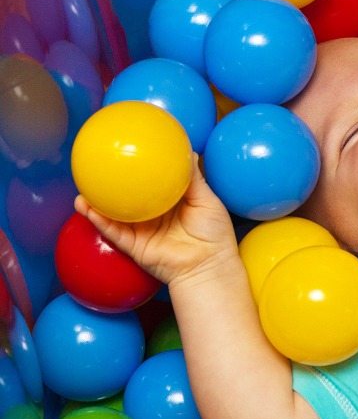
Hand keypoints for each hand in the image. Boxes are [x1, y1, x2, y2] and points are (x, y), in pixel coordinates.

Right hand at [74, 154, 239, 287]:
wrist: (208, 265)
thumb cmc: (214, 234)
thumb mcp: (207, 200)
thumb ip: (194, 179)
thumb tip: (188, 152)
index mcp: (170, 204)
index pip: (151, 185)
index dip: (140, 172)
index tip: (129, 155)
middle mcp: (152, 216)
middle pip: (128, 199)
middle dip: (112, 186)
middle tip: (98, 167)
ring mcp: (141, 231)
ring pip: (114, 215)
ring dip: (96, 203)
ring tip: (82, 188)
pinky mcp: (133, 245)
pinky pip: (112, 232)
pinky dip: (98, 220)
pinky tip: (86, 208)